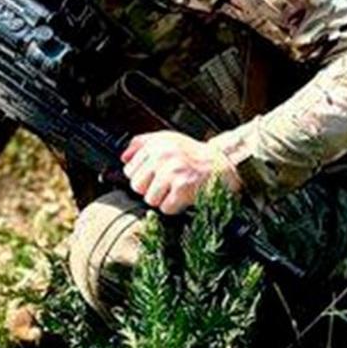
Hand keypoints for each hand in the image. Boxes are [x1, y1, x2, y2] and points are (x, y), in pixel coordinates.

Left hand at [120, 131, 241, 214]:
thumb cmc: (193, 154)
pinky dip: (174, 207)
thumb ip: (141, 144)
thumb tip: (123, 158)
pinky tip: (182, 196)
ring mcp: (172, 172)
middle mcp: (162, 156)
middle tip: (165, 184)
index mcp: (155, 144)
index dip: (141, 176)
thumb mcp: (167, 139)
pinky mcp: (183, 188)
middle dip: (150, 189)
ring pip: (150, 199)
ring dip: (162, 199)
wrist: (224, 164)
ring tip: (175, 189)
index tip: (153, 176)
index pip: (129, 170)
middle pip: (137, 187)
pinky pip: (165, 208)